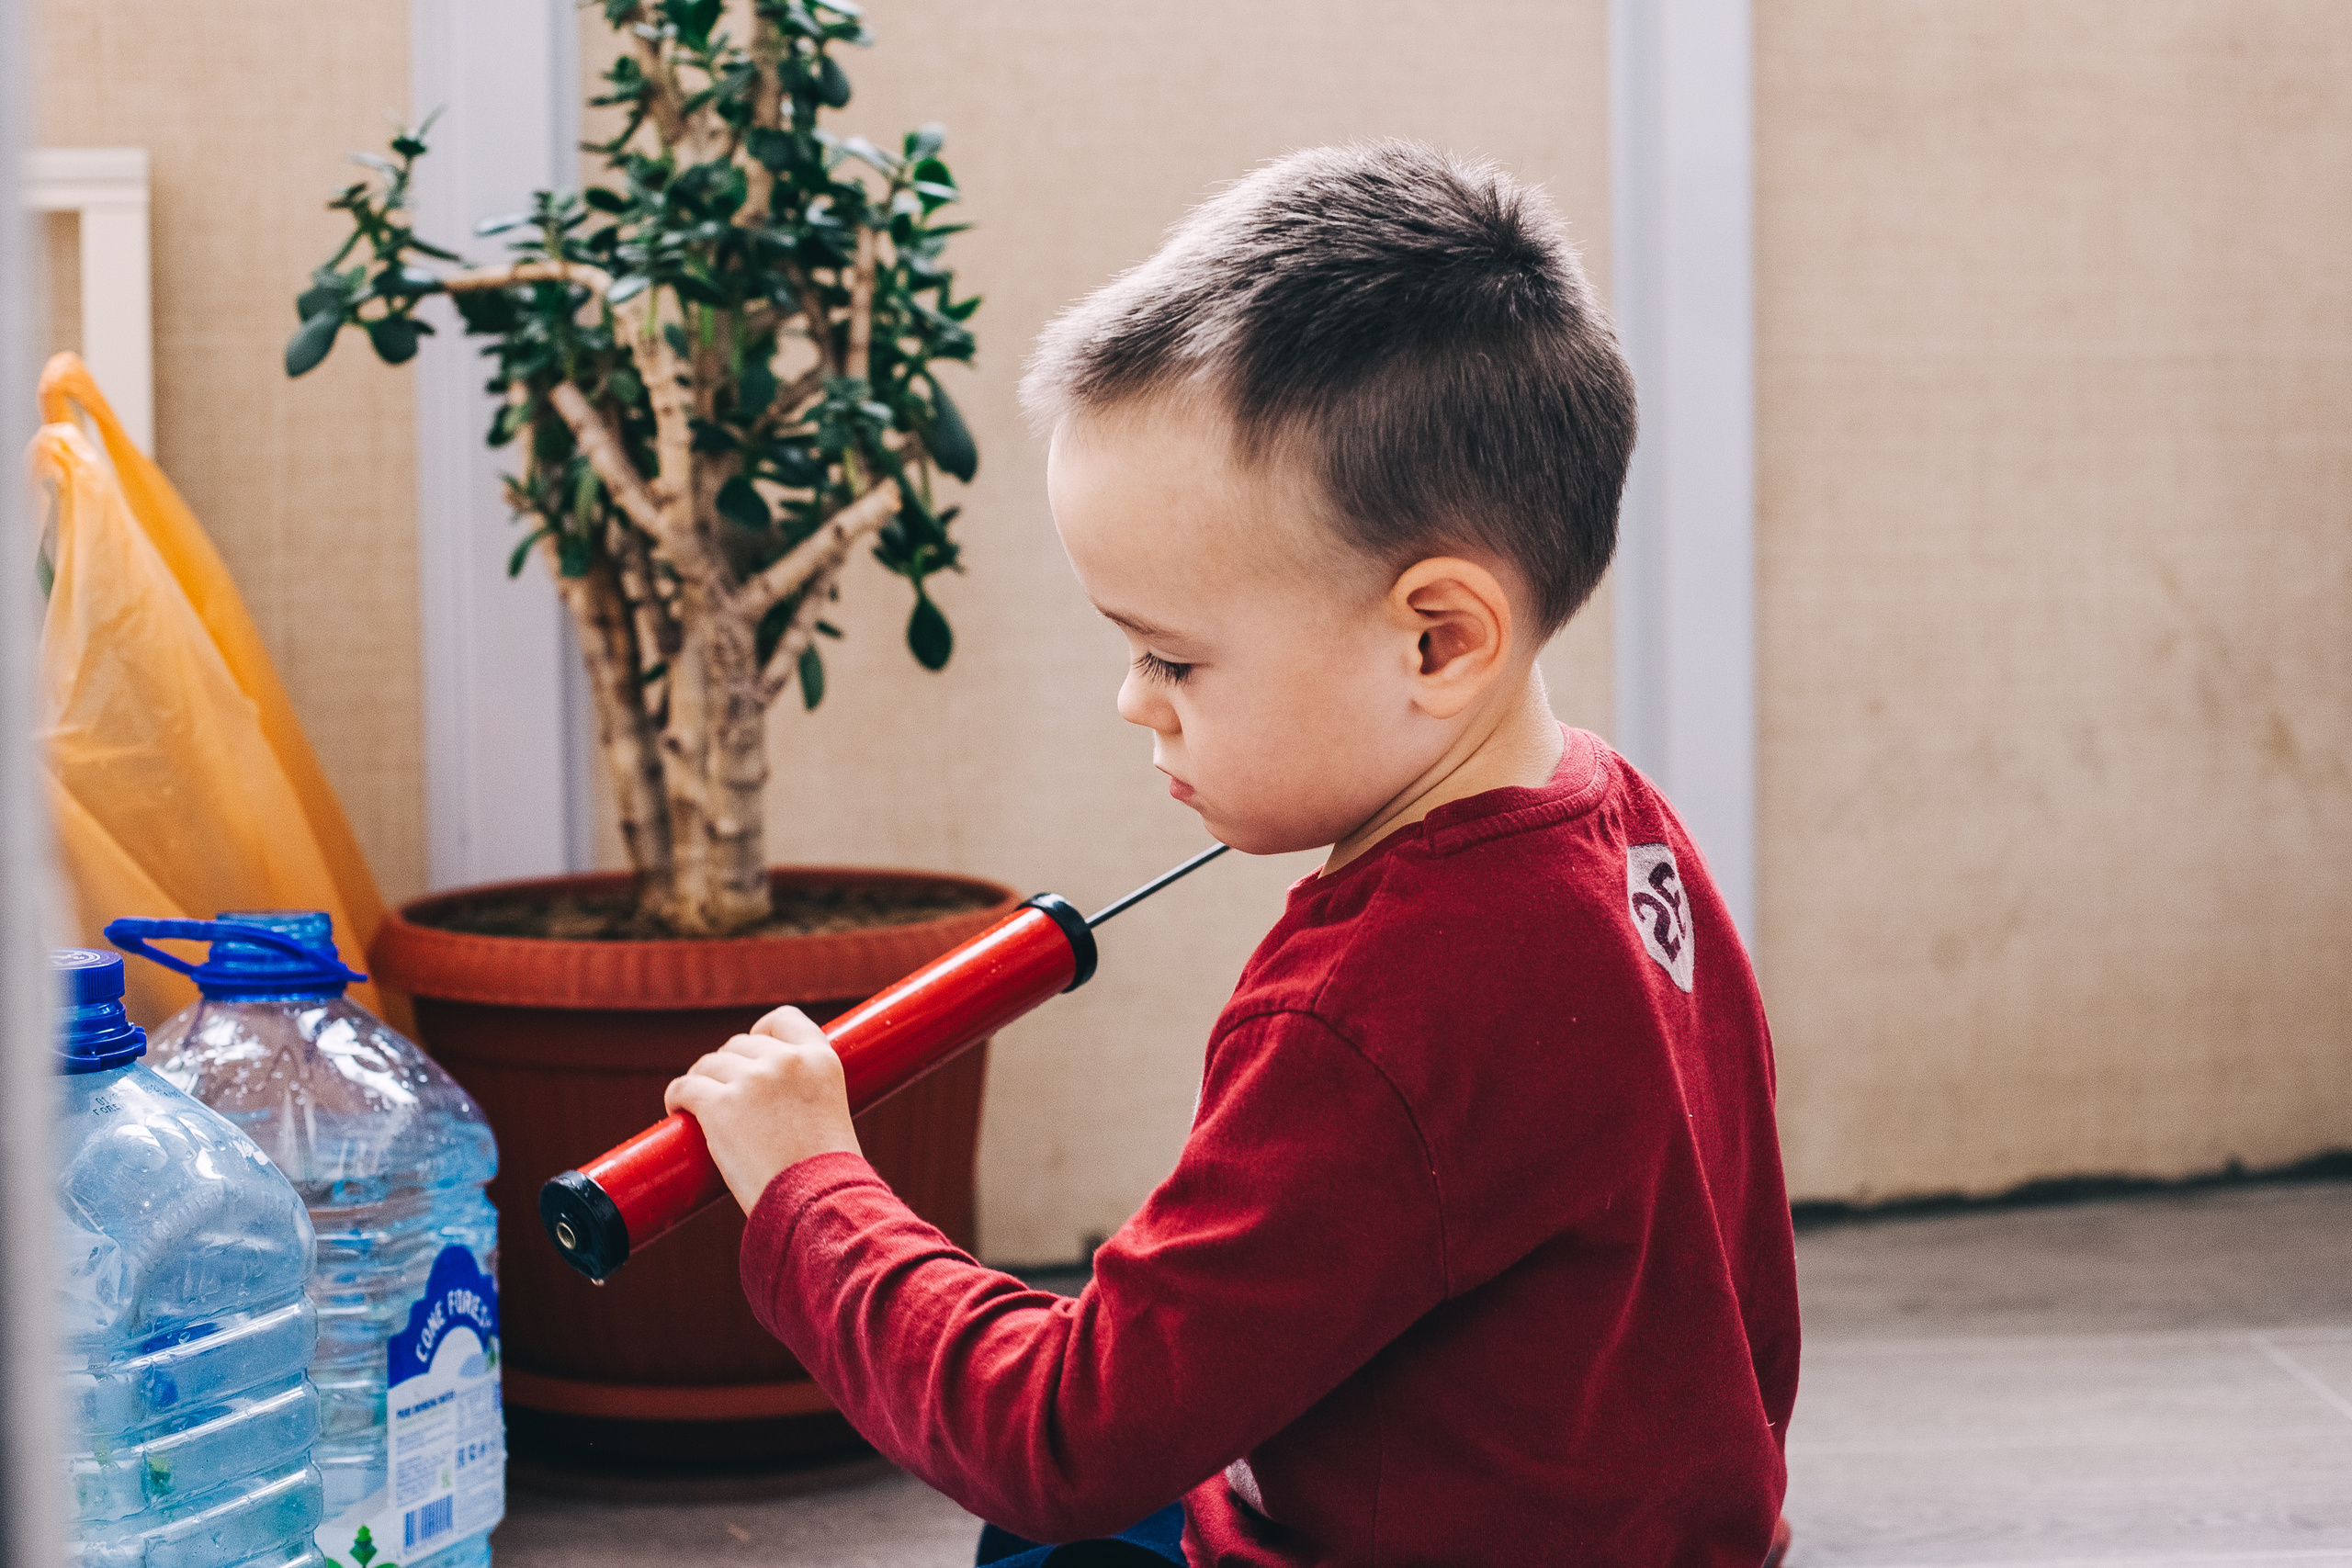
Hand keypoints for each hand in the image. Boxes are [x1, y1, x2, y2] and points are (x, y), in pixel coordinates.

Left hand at [665, 1006, 863, 1214]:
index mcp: (821, 1059)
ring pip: (708, 1064)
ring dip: (701, 1082)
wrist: (818, 1202)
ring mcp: (751, 1080)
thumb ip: (804, 1097)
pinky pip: (684, 1088)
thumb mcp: (830, 1115)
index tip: (751, 1055)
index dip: (761, 1033)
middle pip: (738, 1045)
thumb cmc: (827, 1176)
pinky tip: (677, 1110)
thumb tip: (771, 1108)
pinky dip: (677, 1097)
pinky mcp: (719, 1106)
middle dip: (727, 1067)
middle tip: (723, 1095)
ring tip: (697, 1106)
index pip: (783, 1019)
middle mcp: (786, 1061)